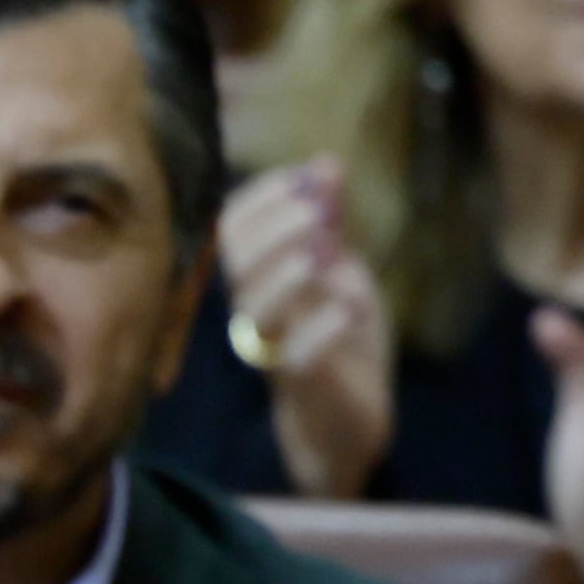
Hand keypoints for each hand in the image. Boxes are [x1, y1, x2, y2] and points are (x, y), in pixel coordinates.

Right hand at [215, 161, 394, 499]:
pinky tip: (350, 307)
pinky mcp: (306, 385)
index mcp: (259, 281)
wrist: (350, 422)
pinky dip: (325, 327)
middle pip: (237, 267)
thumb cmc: (339, 340)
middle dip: (274, 230)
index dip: (262, 198)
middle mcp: (257, 315)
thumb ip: (332, 223)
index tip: (304, 178)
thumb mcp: (341, 270)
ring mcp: (276, 351)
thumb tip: (326, 162)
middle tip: (317, 213)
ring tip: (326, 255)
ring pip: (255, 312)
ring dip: (288, 276)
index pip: (232, 230)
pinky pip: (298, 358)